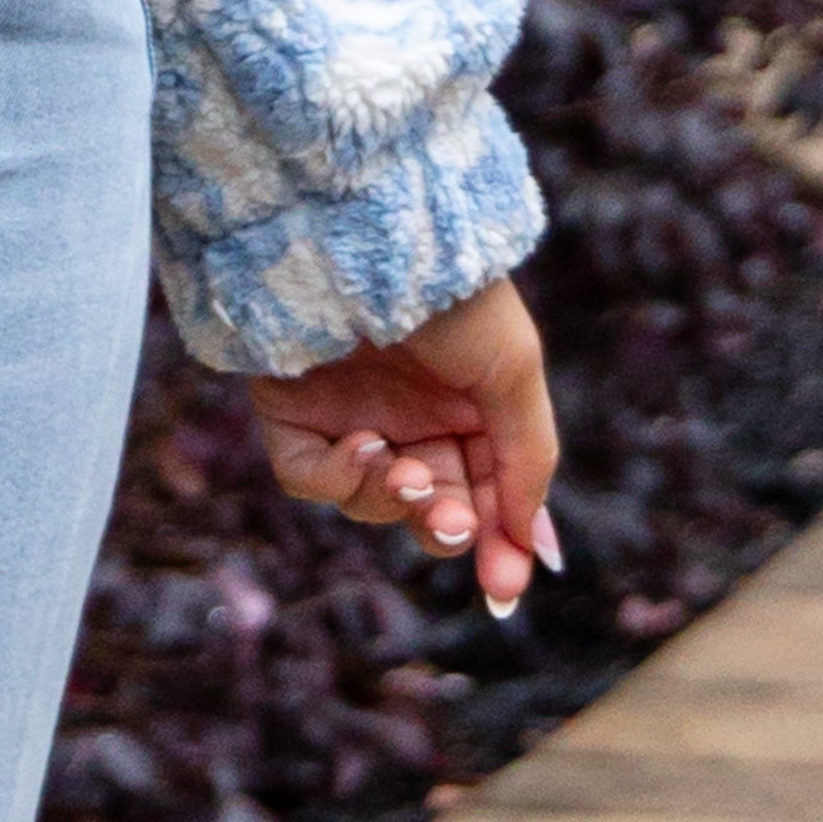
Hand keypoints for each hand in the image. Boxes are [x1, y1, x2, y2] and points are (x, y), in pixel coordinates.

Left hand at [248, 275, 560, 616]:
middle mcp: (404, 408)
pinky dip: (340, 478)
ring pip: (369, 501)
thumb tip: (533, 550)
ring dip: (395, 501)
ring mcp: (345, 407)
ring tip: (409, 470)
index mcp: (463, 400)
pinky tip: (366, 445)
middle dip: (444, 527)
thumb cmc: (454, 293)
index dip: (495, 544)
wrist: (372, 230)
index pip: (483, 493)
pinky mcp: (289, 404)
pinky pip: (309, 476)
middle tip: (453, 523)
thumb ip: (527, 463)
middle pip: (427, 507)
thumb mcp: (514, 373)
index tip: (503, 591)